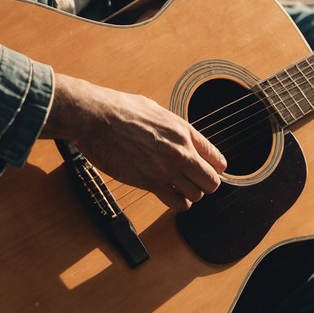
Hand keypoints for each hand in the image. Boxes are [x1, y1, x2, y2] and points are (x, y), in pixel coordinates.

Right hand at [41, 74, 226, 210]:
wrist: (96, 117)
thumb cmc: (121, 109)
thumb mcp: (157, 111)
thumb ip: (174, 128)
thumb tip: (181, 137)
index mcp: (184, 131)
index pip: (217, 159)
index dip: (214, 168)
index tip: (206, 170)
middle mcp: (181, 152)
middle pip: (212, 182)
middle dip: (206, 185)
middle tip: (194, 183)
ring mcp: (166, 169)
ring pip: (196, 195)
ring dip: (189, 195)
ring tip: (179, 188)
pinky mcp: (149, 183)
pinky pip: (176, 203)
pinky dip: (176, 203)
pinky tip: (168, 195)